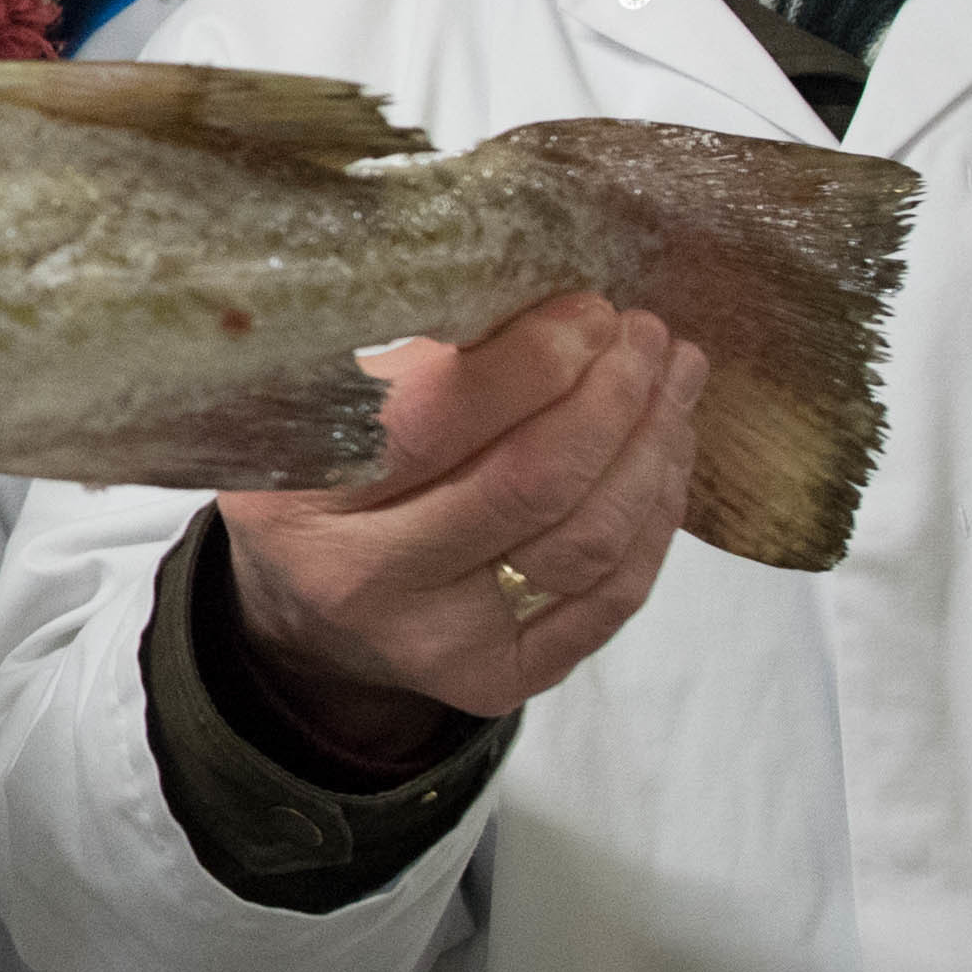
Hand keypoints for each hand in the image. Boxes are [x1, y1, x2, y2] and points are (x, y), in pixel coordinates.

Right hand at [221, 294, 706, 758]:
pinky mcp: (500, 679)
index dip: (533, 361)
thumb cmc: (313, 475)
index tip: (588, 307)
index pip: (439, 424)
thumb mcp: (307, 408)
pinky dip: (654, 518)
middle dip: (614, 396)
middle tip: (647, 333)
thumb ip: (395, 359)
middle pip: (532, 486)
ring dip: (651, 448)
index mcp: (304, 499)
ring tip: (673, 379)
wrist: (298, 609)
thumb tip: (532, 292)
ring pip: (589, 542)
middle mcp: (369, 584)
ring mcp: (440, 643)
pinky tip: (664, 454)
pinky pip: (609, 599)